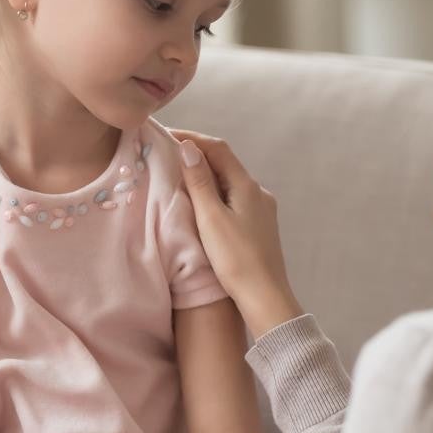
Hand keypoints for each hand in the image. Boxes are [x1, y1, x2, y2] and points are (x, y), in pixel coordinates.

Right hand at [173, 130, 303, 338]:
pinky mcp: (259, 226)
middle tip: (168, 154)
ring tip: (179, 177)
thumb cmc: (236, 259)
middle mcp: (258, 192)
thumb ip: (200, 182)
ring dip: (206, 175)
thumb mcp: (211, 218)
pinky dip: (215, 193)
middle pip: (225, 163)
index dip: (193, 138)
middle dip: (198, 155)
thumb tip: (189, 148)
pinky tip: (202, 204)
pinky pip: (234, 198)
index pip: (218, 149)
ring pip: (229, 182)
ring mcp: (261, 209)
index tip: (167, 136)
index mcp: (247, 186)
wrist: (265, 297)